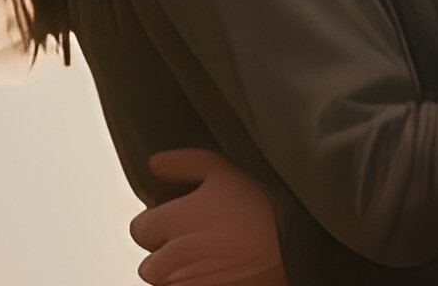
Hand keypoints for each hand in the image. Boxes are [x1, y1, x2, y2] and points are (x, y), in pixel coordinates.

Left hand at [128, 148, 285, 285]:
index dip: (160, 224)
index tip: (183, 221)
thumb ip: (182, 164)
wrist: (298, 248)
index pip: (139, 229)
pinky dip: (198, 284)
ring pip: (168, 284)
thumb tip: (155, 165)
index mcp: (172, 223)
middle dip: (169, 255)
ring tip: (216, 259)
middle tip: (202, 242)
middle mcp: (171, 261)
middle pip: (151, 265)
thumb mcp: (224, 170)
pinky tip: (224, 272)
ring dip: (182, 275)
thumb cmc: (264, 206)